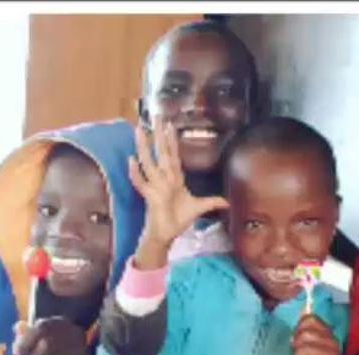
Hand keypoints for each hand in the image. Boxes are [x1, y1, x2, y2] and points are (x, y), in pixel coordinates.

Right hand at [128, 116, 228, 269]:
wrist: (167, 234)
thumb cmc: (179, 219)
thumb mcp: (199, 207)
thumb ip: (212, 202)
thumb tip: (227, 202)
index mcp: (175, 178)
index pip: (173, 154)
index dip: (172, 140)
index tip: (170, 125)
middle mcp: (164, 178)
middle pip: (161, 152)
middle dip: (159, 134)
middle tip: (155, 116)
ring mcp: (155, 185)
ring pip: (148, 162)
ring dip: (144, 146)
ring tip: (139, 130)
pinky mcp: (149, 196)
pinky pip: (140, 182)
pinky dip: (136, 173)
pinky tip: (131, 160)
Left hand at [292, 314, 340, 354]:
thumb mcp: (307, 342)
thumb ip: (306, 328)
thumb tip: (304, 311)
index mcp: (330, 335)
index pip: (310, 320)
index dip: (300, 328)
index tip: (299, 338)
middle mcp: (334, 346)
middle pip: (305, 334)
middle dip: (297, 345)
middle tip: (300, 354)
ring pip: (303, 350)